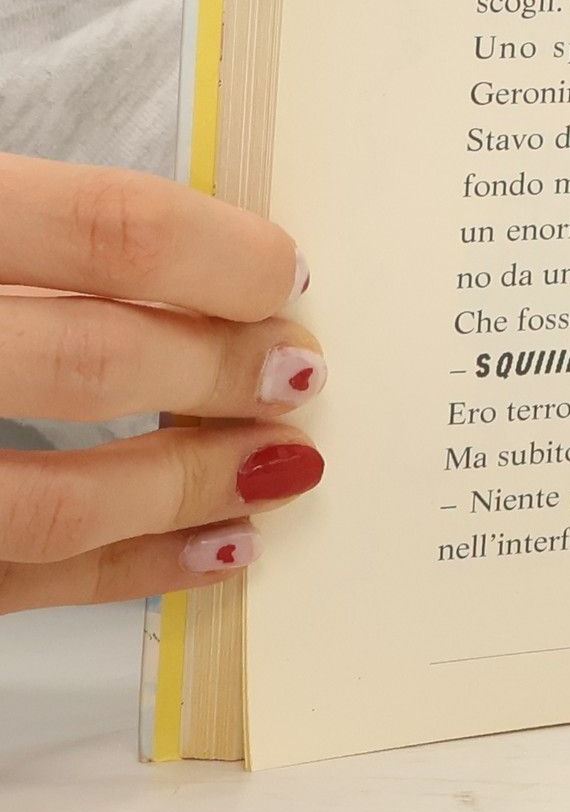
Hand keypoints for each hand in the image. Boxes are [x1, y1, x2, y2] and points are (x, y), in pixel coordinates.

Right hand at [0, 154, 323, 613]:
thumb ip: (37, 228)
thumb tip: (213, 259)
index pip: (104, 226)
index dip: (220, 255)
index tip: (286, 275)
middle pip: (89, 363)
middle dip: (219, 373)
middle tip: (299, 370)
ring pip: (49, 502)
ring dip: (190, 485)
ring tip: (277, 465)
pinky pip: (11, 584)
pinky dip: (130, 571)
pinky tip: (217, 549)